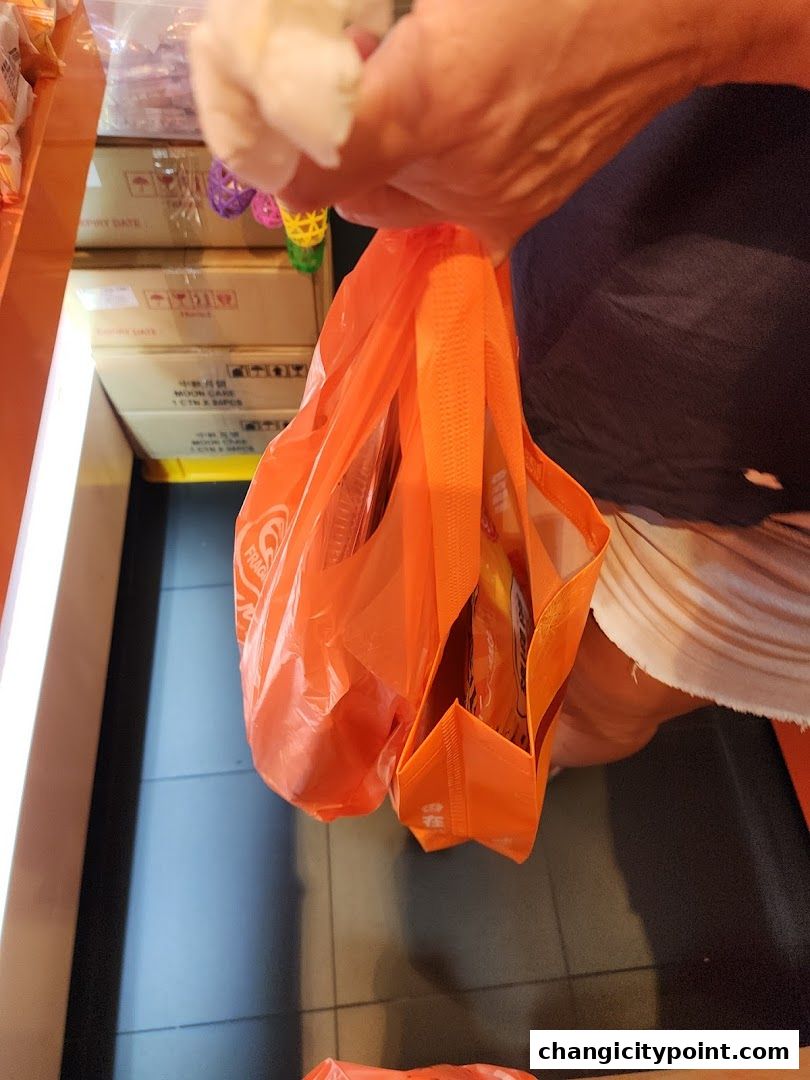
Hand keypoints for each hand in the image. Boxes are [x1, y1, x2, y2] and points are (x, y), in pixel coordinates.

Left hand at [280, 0, 725, 257]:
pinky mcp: (517, 217)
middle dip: (323, 134)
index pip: (307, 165)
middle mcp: (457, 172)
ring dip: (372, 154)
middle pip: (340, 185)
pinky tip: (449, 125)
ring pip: (384, 201)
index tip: (245, 102)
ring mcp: (489, 205)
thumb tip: (319, 41)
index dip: (261, 142)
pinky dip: (421, 174)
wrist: (680, 12)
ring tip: (404, 89)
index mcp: (434, 98)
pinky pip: (436, 209)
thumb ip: (370, 12)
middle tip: (347, 66)